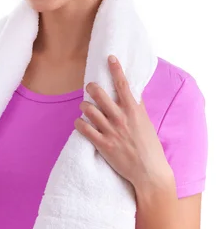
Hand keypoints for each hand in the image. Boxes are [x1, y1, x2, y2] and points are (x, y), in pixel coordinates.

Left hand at [74, 55, 173, 190]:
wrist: (149, 171)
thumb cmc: (149, 147)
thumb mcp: (146, 123)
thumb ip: (137, 107)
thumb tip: (132, 93)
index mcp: (133, 110)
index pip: (123, 84)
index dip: (115, 69)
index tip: (110, 58)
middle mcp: (121, 118)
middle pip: (99, 94)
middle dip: (91, 88)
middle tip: (89, 88)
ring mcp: (110, 131)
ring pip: (88, 109)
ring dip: (84, 106)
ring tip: (85, 107)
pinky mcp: (102, 144)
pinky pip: (84, 128)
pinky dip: (79, 123)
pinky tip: (79, 122)